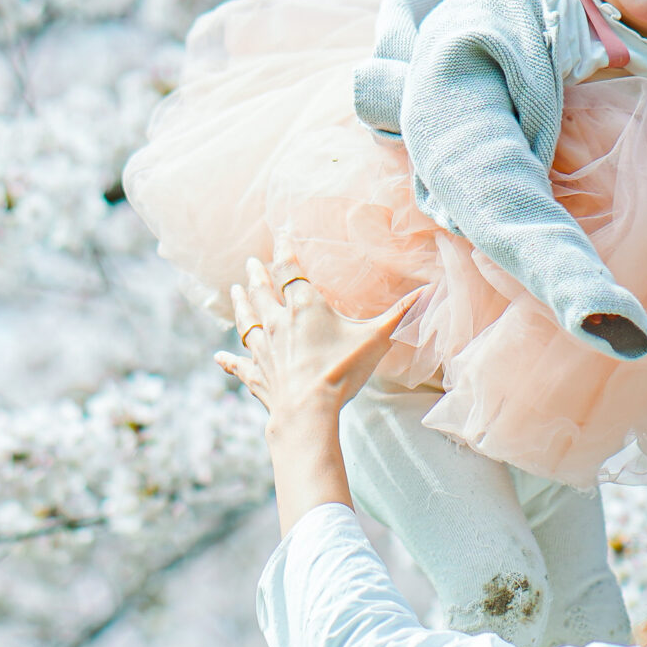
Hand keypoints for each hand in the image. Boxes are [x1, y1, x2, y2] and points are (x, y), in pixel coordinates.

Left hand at [215, 257, 413, 427]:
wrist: (308, 412)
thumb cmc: (341, 372)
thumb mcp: (376, 339)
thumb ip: (399, 315)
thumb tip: (427, 292)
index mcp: (304, 308)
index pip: (289, 270)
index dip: (285, 250)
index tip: (280, 234)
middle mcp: (277, 324)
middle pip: (262, 292)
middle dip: (256, 274)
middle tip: (250, 262)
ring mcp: (263, 350)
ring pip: (246, 321)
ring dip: (239, 305)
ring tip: (233, 292)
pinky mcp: (257, 376)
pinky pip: (239, 365)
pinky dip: (228, 360)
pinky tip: (219, 356)